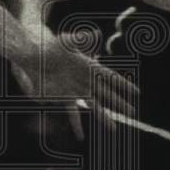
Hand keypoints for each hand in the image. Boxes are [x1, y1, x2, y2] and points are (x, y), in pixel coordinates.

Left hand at [15, 35, 138, 142]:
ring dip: (103, 117)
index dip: (122, 85)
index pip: (109, 77)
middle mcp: (84, 81)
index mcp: (88, 67)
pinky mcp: (63, 98)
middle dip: (118, 103)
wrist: (33, 56)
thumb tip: (96, 33)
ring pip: (93, 106)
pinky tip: (81, 136)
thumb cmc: (50, 45)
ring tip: (113, 129)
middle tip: (132, 112)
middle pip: (105, 94)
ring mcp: (74, 90)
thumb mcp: (66, 41)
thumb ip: (81, 39)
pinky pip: (72, 113)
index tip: (136, 92)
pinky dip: (77, 124)